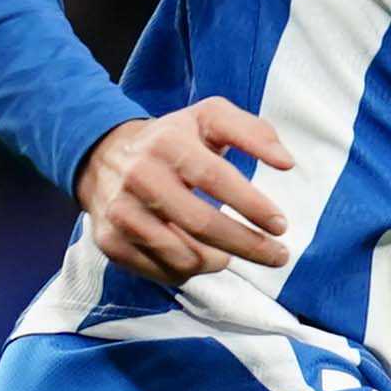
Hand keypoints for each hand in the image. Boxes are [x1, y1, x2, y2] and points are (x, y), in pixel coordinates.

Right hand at [75, 97, 297, 281]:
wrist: (104, 156)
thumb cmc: (174, 140)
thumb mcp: (210, 119)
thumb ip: (254, 132)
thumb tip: (286, 163)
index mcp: (167, 142)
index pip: (214, 177)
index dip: (251, 205)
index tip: (281, 225)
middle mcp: (139, 176)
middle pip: (201, 223)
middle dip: (247, 245)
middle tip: (278, 256)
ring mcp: (121, 212)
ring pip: (184, 256)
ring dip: (218, 259)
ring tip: (228, 248)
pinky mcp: (110, 241)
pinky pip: (164, 271)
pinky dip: (189, 269)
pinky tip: (195, 251)